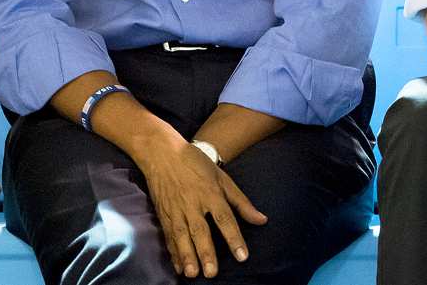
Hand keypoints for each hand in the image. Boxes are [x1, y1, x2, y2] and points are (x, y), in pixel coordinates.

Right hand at [136, 137, 266, 277]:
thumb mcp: (223, 178)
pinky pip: (168, 237)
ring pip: (182, 236)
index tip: (242, 256)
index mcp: (211, 192)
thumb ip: (241, 202)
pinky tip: (178, 267)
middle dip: (206, 252)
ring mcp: (176, 210)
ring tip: (192, 274)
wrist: (163, 154)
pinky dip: (173, 253)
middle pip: (201, 230)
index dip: (234, 238)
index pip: (225, 218)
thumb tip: (262, 220)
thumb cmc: (197, 164)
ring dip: (187, 256)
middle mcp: (193, 203)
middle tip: (211, 273)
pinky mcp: (163, 215)